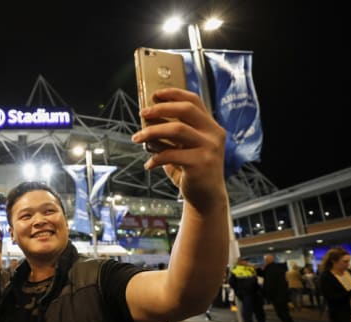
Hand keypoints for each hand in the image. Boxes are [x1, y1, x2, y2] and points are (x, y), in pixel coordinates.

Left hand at [131, 88, 226, 211]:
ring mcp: (210, 148)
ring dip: (152, 132)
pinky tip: (149, 164)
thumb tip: (147, 119)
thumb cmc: (191, 170)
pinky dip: (156, 158)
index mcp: (210, 126)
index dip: (174, 94)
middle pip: (185, 110)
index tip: (155, 94)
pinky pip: (171, 154)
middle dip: (160, 109)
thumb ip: (172, 134)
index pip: (194, 101)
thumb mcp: (184, 148)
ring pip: (176, 130)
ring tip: (137, 137)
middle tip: (142, 113)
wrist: (206, 198)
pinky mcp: (201, 164)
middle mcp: (213, 134)